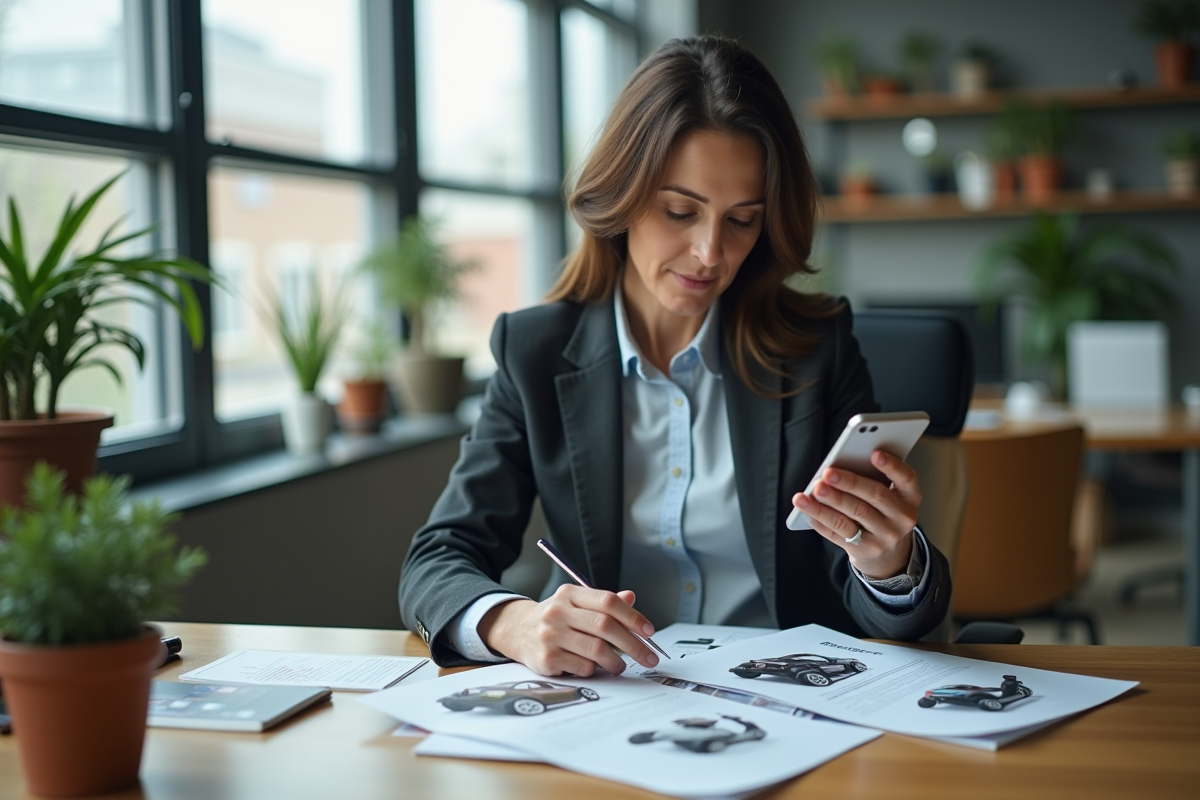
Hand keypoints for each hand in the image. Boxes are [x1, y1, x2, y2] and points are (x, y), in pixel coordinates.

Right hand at [477, 585, 659, 676]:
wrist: (516, 631)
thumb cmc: (555, 618)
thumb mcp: (576, 604)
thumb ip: (603, 603)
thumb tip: (631, 598)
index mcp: (570, 594)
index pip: (608, 601)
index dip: (632, 617)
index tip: (649, 631)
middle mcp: (559, 612)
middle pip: (605, 626)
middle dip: (633, 644)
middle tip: (648, 657)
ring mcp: (551, 635)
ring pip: (596, 650)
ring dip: (616, 662)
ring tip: (620, 666)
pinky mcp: (546, 658)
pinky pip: (583, 667)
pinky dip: (594, 670)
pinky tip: (592, 667)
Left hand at [791, 449, 920, 578]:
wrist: (890, 556)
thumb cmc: (884, 513)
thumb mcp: (891, 498)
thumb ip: (875, 480)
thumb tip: (842, 465)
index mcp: (910, 498)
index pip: (906, 479)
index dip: (892, 466)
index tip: (874, 453)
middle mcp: (902, 519)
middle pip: (875, 496)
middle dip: (849, 483)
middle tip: (827, 473)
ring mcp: (884, 538)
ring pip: (853, 516)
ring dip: (830, 501)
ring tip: (814, 489)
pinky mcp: (865, 550)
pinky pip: (838, 533)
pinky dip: (821, 518)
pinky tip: (808, 508)